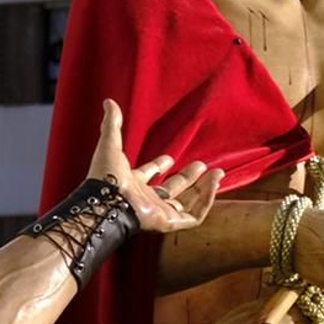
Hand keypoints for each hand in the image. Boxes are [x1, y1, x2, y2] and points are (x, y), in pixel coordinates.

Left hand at [90, 98, 220, 234]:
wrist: (107, 201)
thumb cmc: (105, 176)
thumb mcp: (111, 144)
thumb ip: (112, 123)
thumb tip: (108, 101)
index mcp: (131, 183)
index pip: (147, 175)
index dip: (158, 165)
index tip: (169, 157)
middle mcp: (145, 199)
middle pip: (171, 189)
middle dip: (189, 177)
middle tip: (202, 165)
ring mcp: (158, 212)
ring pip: (186, 203)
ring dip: (203, 188)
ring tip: (217, 173)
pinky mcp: (169, 223)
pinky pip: (193, 216)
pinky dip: (205, 201)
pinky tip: (213, 184)